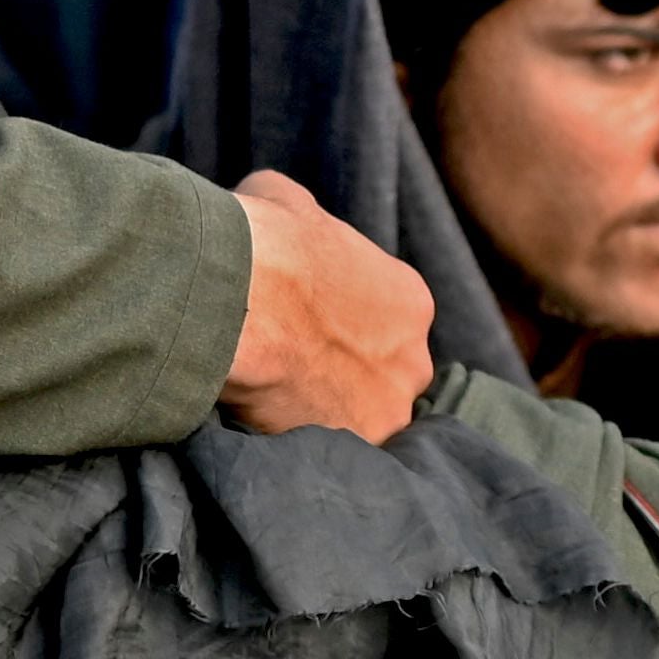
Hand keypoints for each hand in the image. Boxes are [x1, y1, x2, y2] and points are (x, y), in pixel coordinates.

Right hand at [218, 168, 435, 438]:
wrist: (244, 297)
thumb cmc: (265, 241)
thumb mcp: (286, 200)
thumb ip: (300, 216)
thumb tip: (281, 215)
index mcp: (410, 301)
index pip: (386, 329)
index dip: (345, 334)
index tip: (309, 335)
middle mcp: (414, 358)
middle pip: (383, 381)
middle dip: (347, 381)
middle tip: (294, 376)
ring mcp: (388, 409)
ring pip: (361, 422)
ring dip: (328, 419)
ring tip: (277, 409)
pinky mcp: (353, 448)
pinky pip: (332, 458)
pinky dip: (305, 449)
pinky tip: (270, 434)